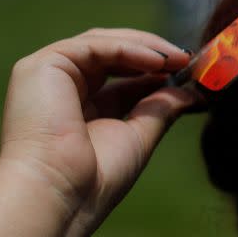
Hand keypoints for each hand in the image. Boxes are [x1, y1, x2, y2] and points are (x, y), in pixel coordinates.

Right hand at [0, 28, 199, 236]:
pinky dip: (129, 49)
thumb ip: (162, 108)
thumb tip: (194, 93)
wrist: (60, 193)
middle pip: (112, 54)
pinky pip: (94, 46)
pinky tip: (158, 61)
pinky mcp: (43, 66)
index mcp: (80, 109)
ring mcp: (48, 75)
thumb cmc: (96, 176)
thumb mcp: (140, 135)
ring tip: (179, 59)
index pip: (122, 78)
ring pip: (103, 44)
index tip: (191, 72)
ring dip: (146, 47)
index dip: (157, 71)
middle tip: (188, 60)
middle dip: (153, 53)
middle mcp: (61, 89)